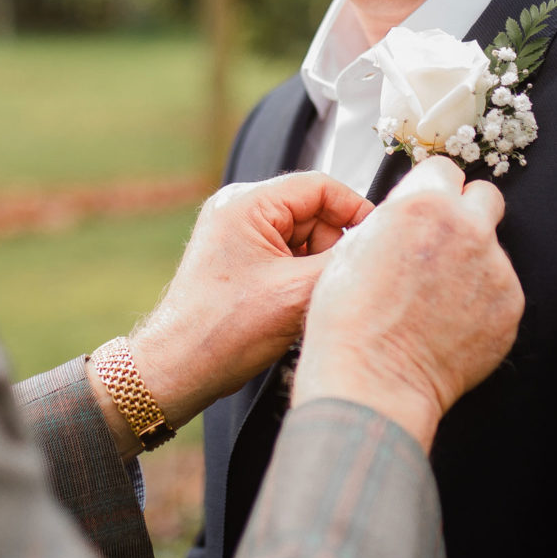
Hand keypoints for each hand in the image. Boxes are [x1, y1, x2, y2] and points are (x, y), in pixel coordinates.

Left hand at [123, 172, 371, 433]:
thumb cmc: (220, 332)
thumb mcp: (298, 294)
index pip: (321, 186)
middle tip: (327, 285)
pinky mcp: (237, 261)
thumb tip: (381, 243)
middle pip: (314, 213)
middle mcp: (237, 210)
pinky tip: (293, 309)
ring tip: (304, 303)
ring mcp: (235, 235)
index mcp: (246, 203)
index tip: (375, 240)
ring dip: (314, 269)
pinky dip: (298, 280)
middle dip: (330, 249)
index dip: (355, 212)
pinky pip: (285, 258)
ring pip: (303, 239)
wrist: (176, 371)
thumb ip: (345, 260)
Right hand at [291, 157, 523, 450]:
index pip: (446, 168)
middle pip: (486, 196)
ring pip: (492, 247)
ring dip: (472, 262)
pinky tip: (450, 320)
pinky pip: (500, 290)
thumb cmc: (352, 320)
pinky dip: (482, 301)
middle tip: (444, 242)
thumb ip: (397, 217)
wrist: (373, 379)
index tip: (429, 206)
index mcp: (424, 204)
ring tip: (436, 297)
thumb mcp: (356, 245)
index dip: (434, 189)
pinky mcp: (509, 306)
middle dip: (467, 213)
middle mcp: (467, 229)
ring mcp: (494, 269)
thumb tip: (412, 212)